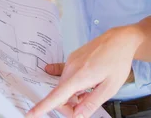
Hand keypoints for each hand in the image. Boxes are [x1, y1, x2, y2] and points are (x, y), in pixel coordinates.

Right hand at [27, 26, 143, 117]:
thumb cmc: (118, 61)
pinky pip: (66, 77)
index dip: (42, 107)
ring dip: (74, 95)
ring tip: (92, 90)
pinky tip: (77, 85)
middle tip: (87, 107)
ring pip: (64, 87)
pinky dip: (72, 85)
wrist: (120, 40)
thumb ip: (91, 103)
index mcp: (80, 76)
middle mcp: (71, 67)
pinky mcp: (72, 59)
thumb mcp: (110, 87)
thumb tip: (77, 115)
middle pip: (61, 95)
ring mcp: (70, 62)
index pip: (57, 96)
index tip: (30, 114)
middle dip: (70, 106)